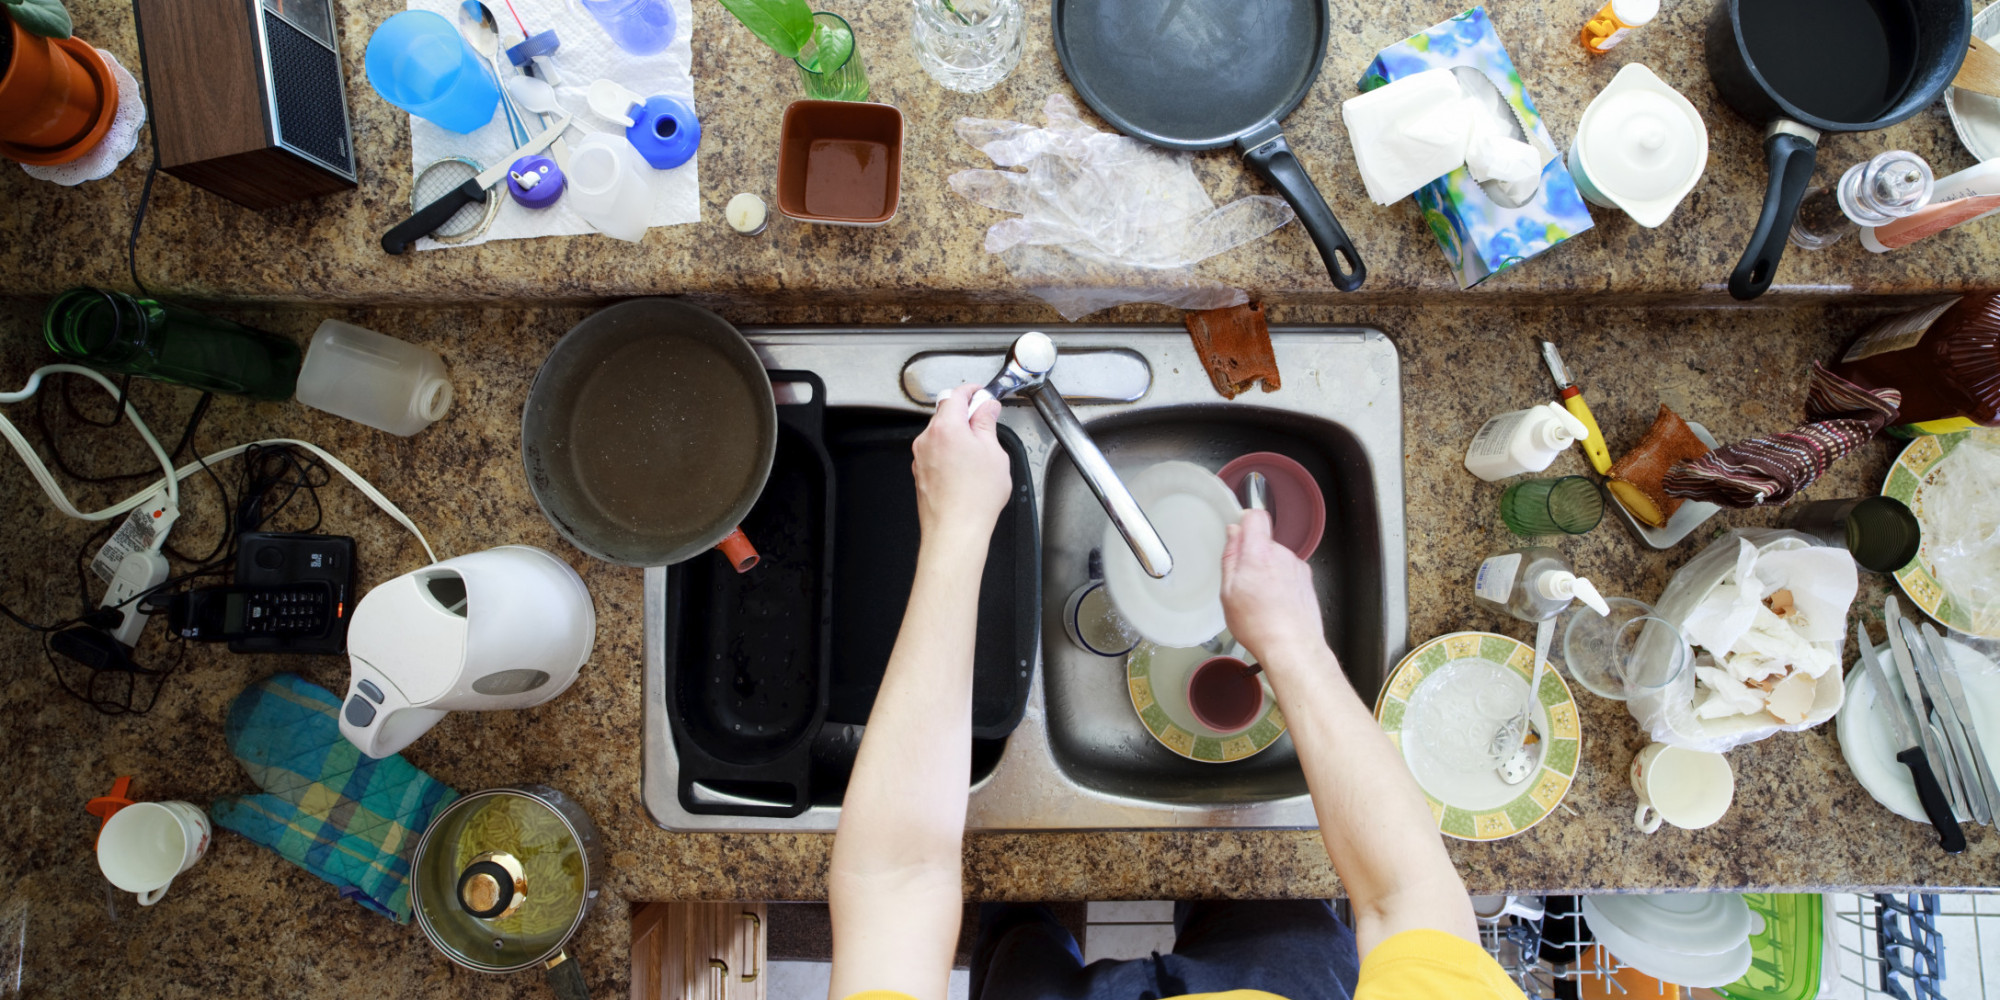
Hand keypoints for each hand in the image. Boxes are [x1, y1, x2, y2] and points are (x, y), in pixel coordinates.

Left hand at [911, 385, 1012, 545]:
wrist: (955, 530)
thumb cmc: (974, 499)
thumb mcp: (993, 453)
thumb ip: (987, 424)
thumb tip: (987, 408)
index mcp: (946, 428)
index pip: (956, 395)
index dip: (971, 391)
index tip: (980, 393)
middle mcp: (927, 439)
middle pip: (944, 412)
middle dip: (964, 413)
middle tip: (984, 421)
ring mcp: (920, 456)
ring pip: (939, 433)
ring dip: (956, 434)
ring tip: (978, 452)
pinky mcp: (920, 472)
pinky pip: (935, 451)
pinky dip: (948, 451)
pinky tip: (965, 468)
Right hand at [1221, 510, 1325, 668]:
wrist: (1292, 646)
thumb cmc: (1259, 625)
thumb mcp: (1228, 591)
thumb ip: (1231, 556)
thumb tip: (1233, 534)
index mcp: (1259, 553)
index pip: (1255, 516)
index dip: (1245, 521)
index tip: (1238, 535)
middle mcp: (1283, 555)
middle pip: (1265, 542)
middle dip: (1253, 557)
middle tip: (1244, 584)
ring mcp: (1298, 567)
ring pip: (1276, 559)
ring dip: (1268, 573)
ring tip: (1261, 600)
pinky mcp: (1307, 580)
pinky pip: (1288, 573)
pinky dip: (1281, 584)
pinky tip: (1275, 605)